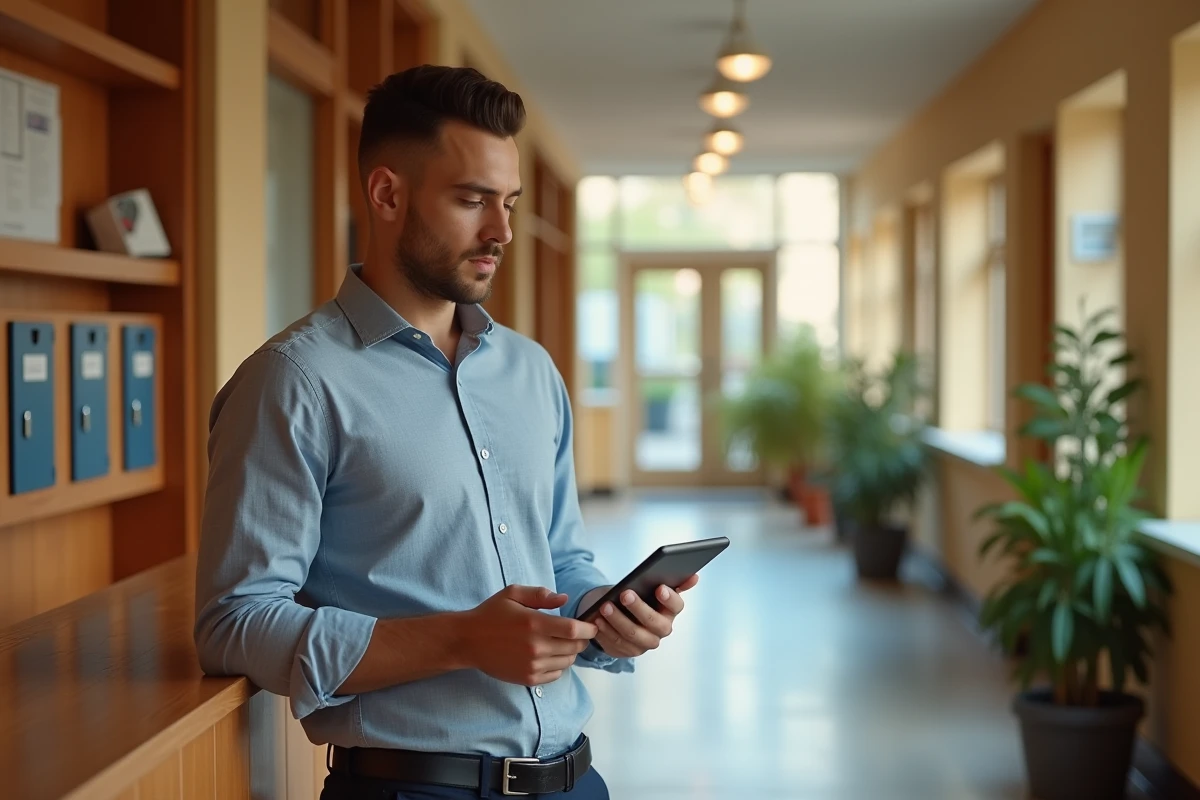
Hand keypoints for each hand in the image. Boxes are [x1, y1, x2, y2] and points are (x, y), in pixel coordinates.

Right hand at [458, 585, 598, 686]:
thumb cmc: (491, 614)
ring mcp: (532, 666)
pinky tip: (550, 655)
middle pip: (574, 647)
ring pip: (567, 662)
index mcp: (534, 624)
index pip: (573, 630)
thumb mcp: (513, 594)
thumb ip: (540, 595)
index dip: (588, 628)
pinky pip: (555, 675)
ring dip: (570, 653)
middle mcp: (535, 647)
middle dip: (582, 640)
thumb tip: (564, 599)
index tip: (592, 625)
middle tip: (578, 633)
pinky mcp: (527, 678)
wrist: (468, 641)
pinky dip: (559, 666)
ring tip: (562, 643)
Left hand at [587, 575, 699, 657]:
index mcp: (670, 611)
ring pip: (632, 635)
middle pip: (653, 622)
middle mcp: (662, 629)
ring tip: (604, 607)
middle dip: (638, 608)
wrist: (622, 614)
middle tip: (624, 594)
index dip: (669, 598)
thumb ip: (673, 582)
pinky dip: (605, 631)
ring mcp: (645, 643)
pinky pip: (616, 644)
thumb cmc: (640, 596)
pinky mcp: (628, 651)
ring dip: (617, 620)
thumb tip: (694, 576)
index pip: (676, 606)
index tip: (659, 588)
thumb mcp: (652, 586)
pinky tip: (596, 621)